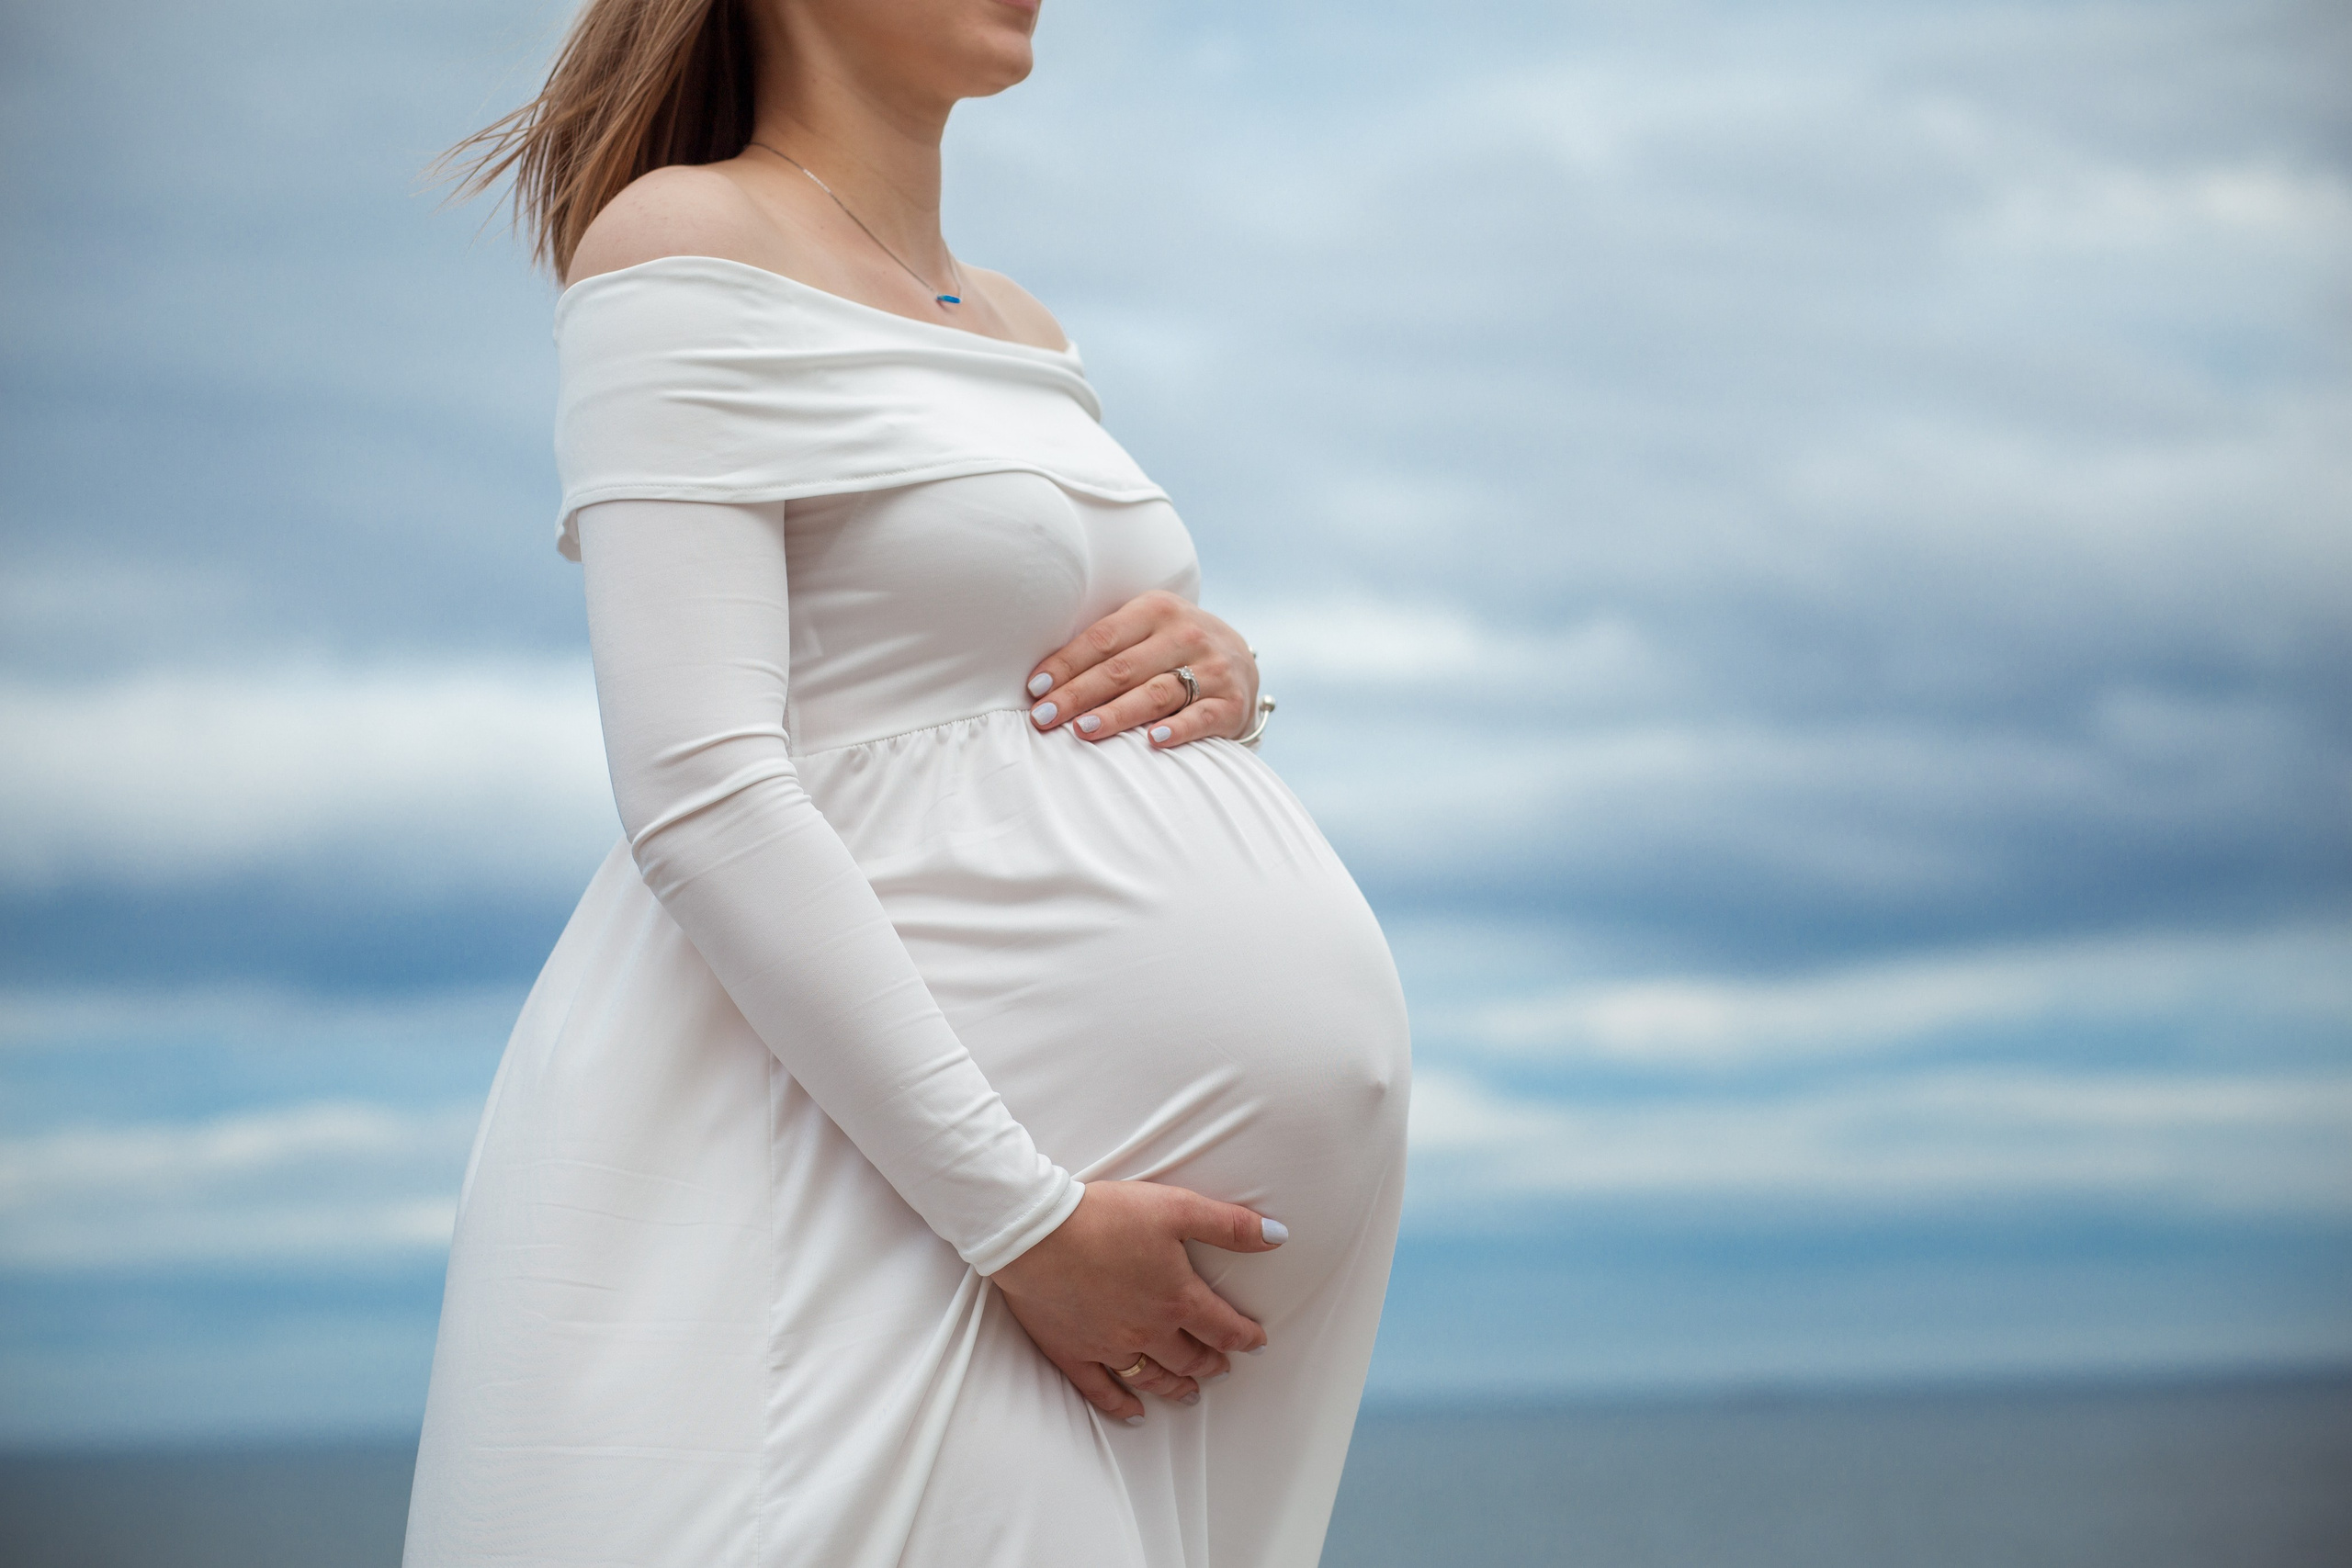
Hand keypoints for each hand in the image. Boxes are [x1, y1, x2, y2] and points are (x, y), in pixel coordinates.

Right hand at [989, 1180, 1286, 1422]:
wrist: (1038, 1232)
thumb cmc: (1105, 1216)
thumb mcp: (1177, 1208)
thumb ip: (1229, 1225)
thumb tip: (1277, 1236)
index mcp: (1176, 1297)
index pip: (1222, 1326)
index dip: (1244, 1336)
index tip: (1255, 1342)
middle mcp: (1147, 1330)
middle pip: (1189, 1357)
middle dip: (1211, 1363)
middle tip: (1222, 1367)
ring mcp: (1108, 1346)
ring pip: (1152, 1377)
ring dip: (1176, 1387)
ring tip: (1190, 1393)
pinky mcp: (1072, 1352)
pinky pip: (1101, 1390)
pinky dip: (1120, 1404)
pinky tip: (1133, 1412)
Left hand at [1025, 591, 1258, 747]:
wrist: (1239, 660)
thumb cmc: (1171, 648)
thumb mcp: (1145, 629)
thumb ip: (1106, 645)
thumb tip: (1044, 680)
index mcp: (1156, 610)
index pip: (1102, 639)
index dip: (1066, 664)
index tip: (1035, 689)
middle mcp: (1185, 634)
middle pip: (1122, 668)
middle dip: (1078, 695)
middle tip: (1044, 717)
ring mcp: (1212, 667)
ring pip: (1156, 693)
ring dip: (1116, 714)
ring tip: (1082, 730)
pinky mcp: (1232, 702)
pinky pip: (1201, 717)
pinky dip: (1178, 729)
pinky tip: (1153, 741)